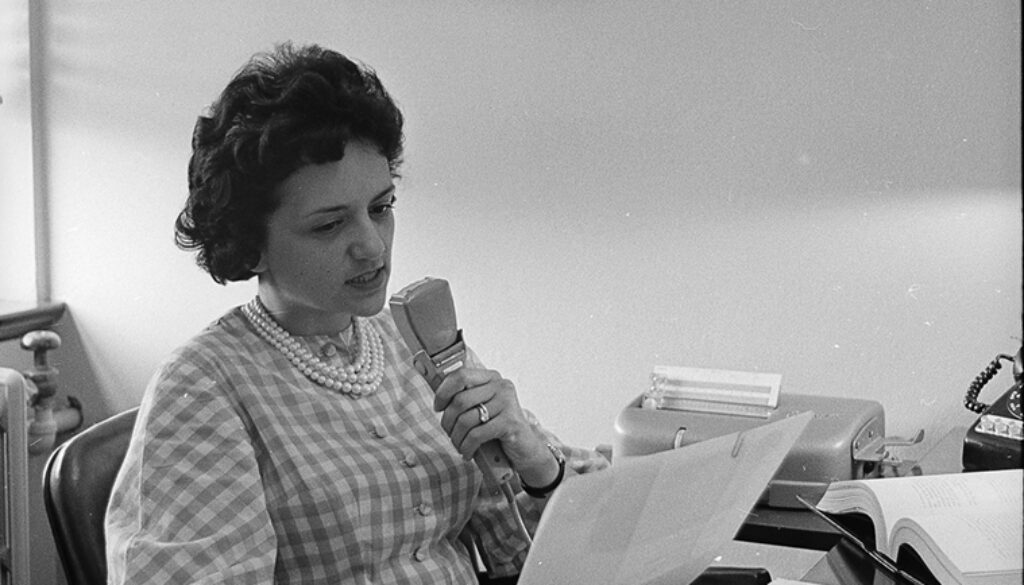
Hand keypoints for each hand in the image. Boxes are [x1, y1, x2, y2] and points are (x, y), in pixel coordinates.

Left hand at [432, 367, 558, 486]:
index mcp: (492, 378)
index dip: (443, 392)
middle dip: (448, 421)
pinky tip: (467, 453)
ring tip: (459, 446)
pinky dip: (467, 447)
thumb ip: (466, 399)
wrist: (525, 449)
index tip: (438, 407)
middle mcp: (501, 386)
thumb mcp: (483, 408)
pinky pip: (477, 435)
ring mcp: (508, 403)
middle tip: (449, 433)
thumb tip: (438, 399)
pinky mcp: (510, 423)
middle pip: (460, 400)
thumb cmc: (498, 428)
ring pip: (466, 419)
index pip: (461, 375)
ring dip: (456, 438)